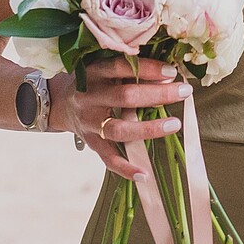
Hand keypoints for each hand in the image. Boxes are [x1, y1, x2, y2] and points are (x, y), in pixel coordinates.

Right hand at [50, 55, 191, 179]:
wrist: (59, 102)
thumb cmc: (94, 82)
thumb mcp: (106, 70)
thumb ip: (131, 72)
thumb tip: (169, 77)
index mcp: (94, 73)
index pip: (120, 68)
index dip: (146, 69)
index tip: (171, 71)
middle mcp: (89, 98)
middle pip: (124, 97)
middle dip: (157, 94)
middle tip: (184, 91)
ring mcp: (89, 123)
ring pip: (118, 129)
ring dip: (147, 128)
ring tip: (174, 124)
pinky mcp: (90, 143)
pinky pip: (108, 158)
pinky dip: (125, 168)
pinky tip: (144, 174)